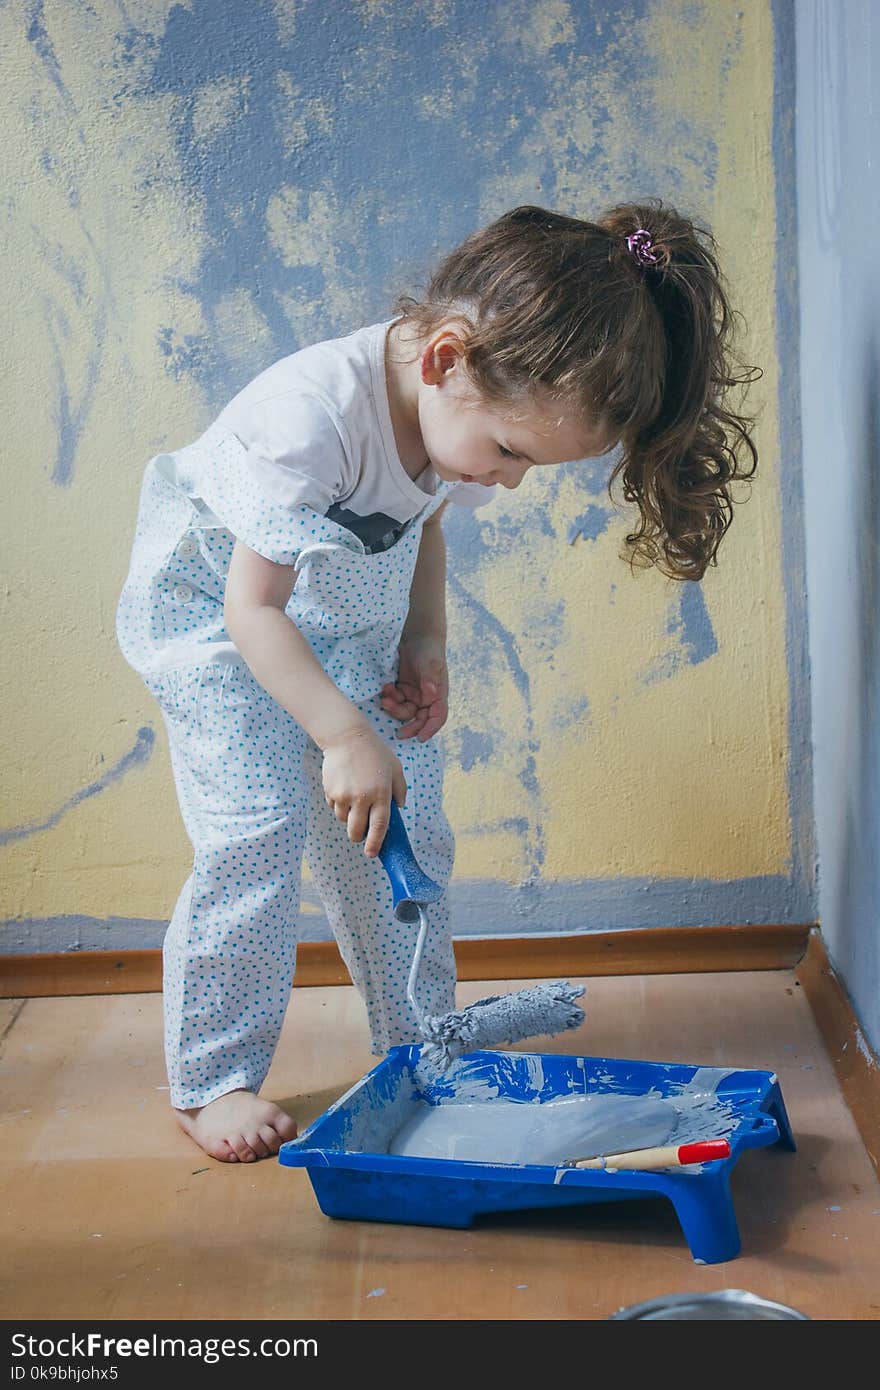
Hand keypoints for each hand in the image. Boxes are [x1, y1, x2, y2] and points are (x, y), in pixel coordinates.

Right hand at [322, 724, 406, 856]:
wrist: (347, 737)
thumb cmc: (375, 752)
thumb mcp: (395, 768)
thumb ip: (400, 790)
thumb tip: (399, 808)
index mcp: (381, 794)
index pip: (379, 827)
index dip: (375, 844)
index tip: (372, 854)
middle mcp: (362, 798)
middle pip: (356, 831)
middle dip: (358, 837)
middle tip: (361, 833)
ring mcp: (344, 796)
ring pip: (343, 820)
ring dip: (348, 817)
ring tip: (354, 799)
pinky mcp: (330, 792)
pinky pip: (334, 807)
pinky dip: (339, 804)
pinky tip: (344, 788)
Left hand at [380, 633, 448, 740]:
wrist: (416, 635)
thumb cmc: (428, 649)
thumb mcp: (430, 663)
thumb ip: (429, 680)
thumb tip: (430, 696)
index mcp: (438, 695)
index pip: (437, 717)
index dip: (430, 729)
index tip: (421, 738)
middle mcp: (427, 699)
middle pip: (419, 720)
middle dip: (409, 727)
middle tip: (398, 733)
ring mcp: (414, 694)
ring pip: (404, 711)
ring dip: (394, 708)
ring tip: (386, 697)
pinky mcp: (402, 689)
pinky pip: (394, 700)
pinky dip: (389, 697)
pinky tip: (386, 687)